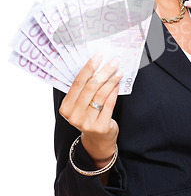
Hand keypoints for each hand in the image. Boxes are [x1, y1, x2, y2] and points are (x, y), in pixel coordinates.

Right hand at [59, 53, 122, 168]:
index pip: (77, 83)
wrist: (97, 140)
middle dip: (104, 71)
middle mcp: (74, 115)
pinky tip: (118, 83)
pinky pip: (109, 104)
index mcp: (66, 107)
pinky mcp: (100, 127)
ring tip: (119, 71)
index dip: (89, 67)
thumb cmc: (89, 115)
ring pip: (101, 94)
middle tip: (114, 61)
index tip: (98, 55)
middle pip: (90, 87)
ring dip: (111, 80)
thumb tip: (97, 64)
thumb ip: (84, 88)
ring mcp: (87, 122)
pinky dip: (114, 91)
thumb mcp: (81, 104)